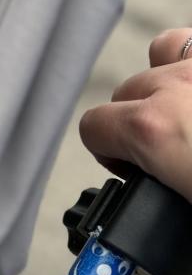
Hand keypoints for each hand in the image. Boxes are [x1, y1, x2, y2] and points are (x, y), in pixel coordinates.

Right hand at [79, 27, 191, 202]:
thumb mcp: (190, 214)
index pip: (93, 128)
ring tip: (186, 111)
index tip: (136, 174)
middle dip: (140, 122)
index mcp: (155, 130)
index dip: (109, 154)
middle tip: (172, 157)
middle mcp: (177, 86)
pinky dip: (191, 64)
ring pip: (162, 52)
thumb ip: (160, 205)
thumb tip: (161, 223)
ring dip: (167, 78)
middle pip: (126, 93)